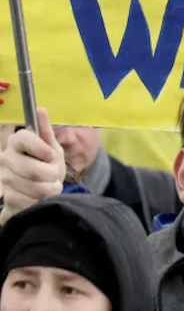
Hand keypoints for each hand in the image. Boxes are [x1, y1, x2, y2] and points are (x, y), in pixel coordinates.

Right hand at [0, 107, 64, 224]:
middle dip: (52, 175)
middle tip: (53, 174)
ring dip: (50, 189)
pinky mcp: (7, 198)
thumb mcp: (53, 149)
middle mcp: (5, 158)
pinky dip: (42, 201)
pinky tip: (38, 197)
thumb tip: (40, 109)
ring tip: (47, 186)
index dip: (40, 148)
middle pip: (34, 170)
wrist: (41, 192)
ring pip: (37, 188)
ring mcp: (4, 178)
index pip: (24, 138)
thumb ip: (47, 132)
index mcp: (17, 142)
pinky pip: (32, 201)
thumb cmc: (47, 166)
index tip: (51, 155)